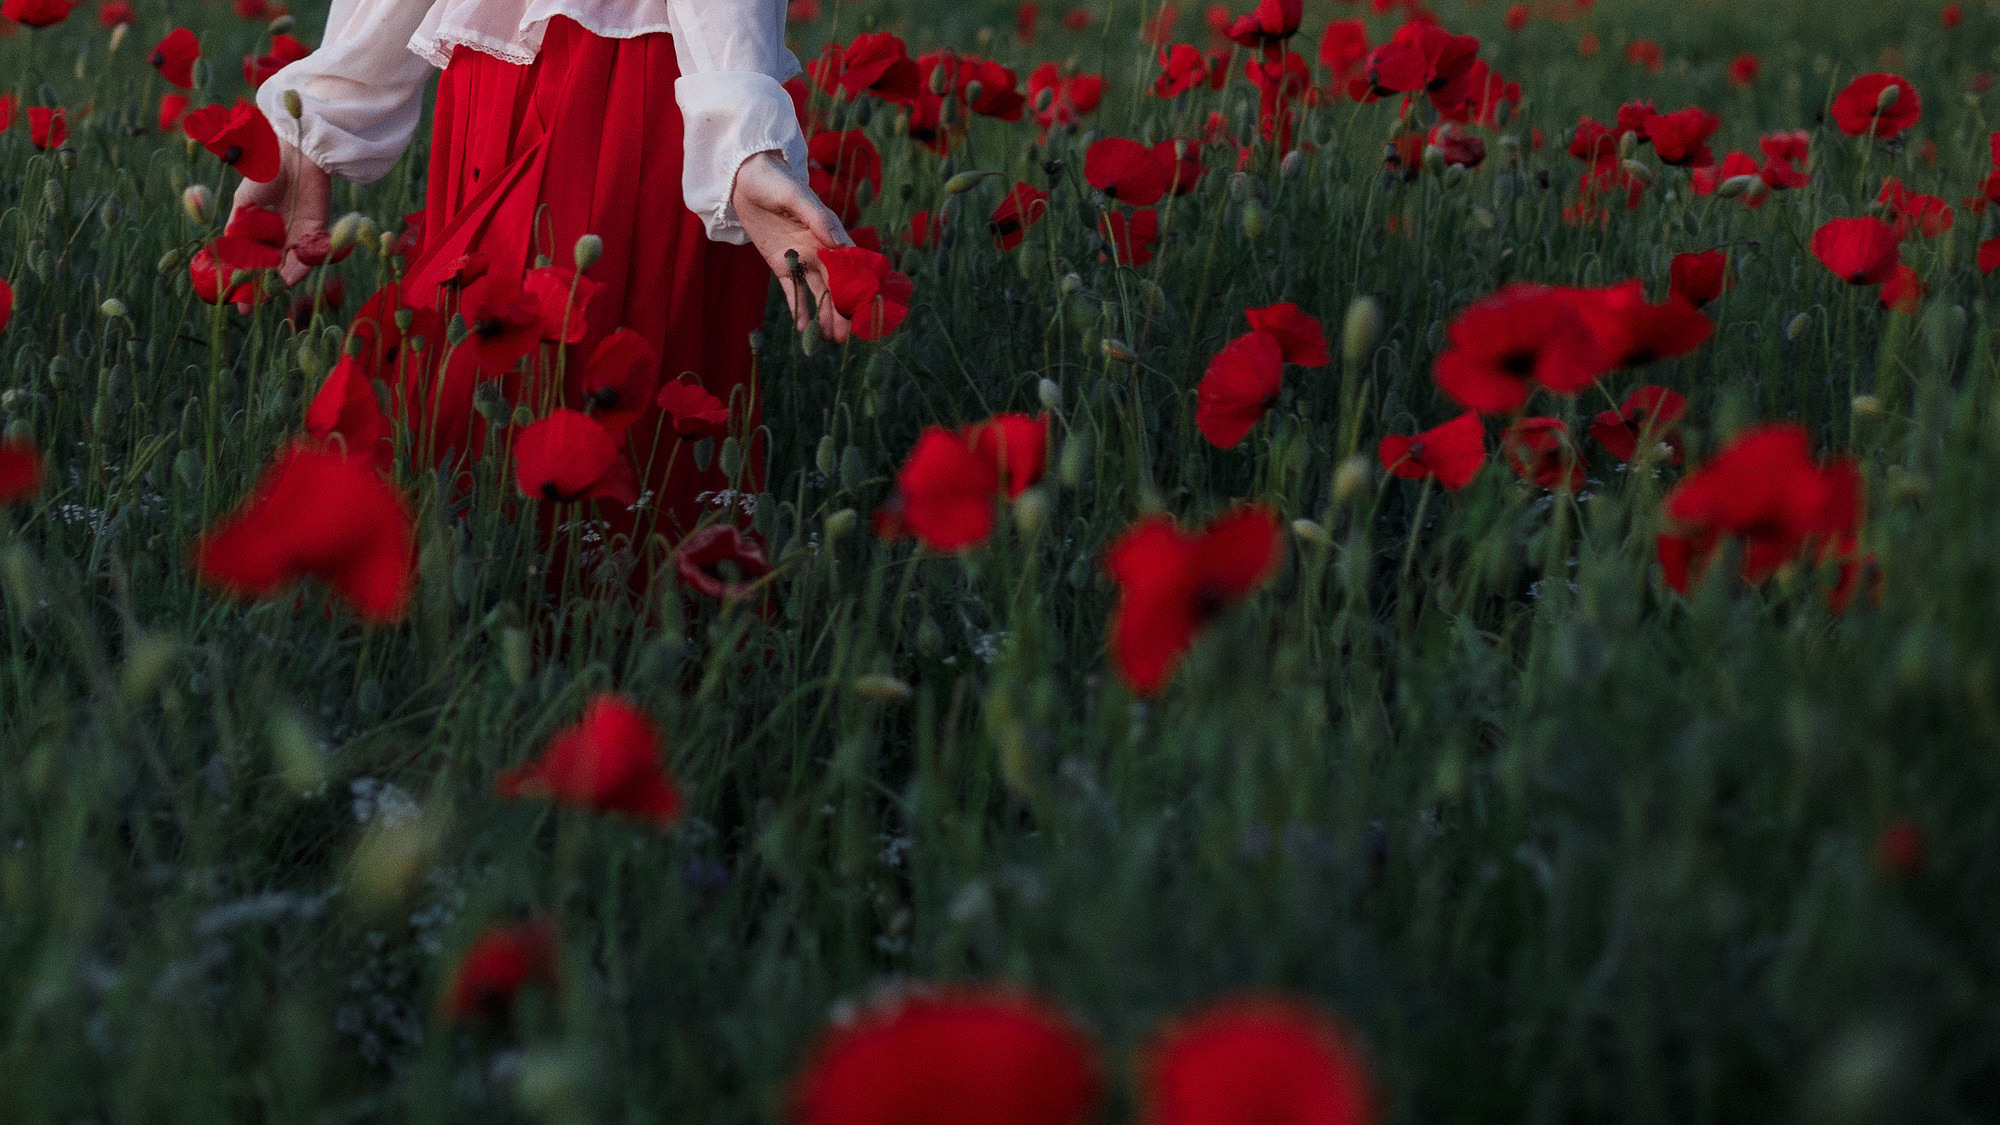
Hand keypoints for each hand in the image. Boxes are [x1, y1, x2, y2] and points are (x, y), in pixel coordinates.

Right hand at [226, 137, 331, 286]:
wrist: (293, 154)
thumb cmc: (265, 173)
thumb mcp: (244, 203)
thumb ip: (239, 228)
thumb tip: (228, 254)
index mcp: (262, 231)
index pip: (252, 261)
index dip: (243, 279)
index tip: (231, 297)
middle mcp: (281, 237)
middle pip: (270, 269)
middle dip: (259, 289)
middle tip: (247, 307)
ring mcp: (299, 236)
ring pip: (288, 267)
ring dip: (276, 284)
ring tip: (263, 299)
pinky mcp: (318, 232)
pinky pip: (307, 256)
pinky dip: (297, 269)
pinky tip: (284, 282)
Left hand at [732, 151, 854, 343]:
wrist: (745, 177)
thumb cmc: (774, 179)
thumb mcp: (793, 195)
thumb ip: (816, 217)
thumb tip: (839, 242)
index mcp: (829, 232)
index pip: (850, 264)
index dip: (860, 286)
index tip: (866, 309)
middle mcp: (819, 248)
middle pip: (835, 285)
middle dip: (842, 310)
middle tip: (846, 336)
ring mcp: (801, 257)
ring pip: (817, 292)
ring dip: (824, 314)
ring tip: (830, 338)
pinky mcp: (781, 263)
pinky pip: (793, 290)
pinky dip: (799, 308)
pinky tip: (803, 328)